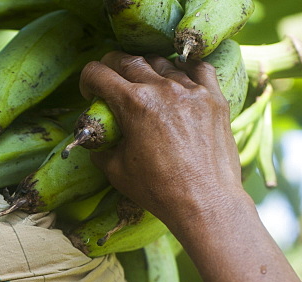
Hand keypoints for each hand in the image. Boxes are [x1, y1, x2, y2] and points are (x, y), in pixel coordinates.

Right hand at [78, 52, 245, 234]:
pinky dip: (185, 68)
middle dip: (112, 67)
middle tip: (110, 81)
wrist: (205, 201)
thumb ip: (103, 148)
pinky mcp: (214, 98)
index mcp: (133, 104)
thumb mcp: (117, 171)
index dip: (87, 80)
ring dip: (146, 68)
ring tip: (144, 83)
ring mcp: (191, 90)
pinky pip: (199, 69)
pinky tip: (180, 77)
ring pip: (162, 62)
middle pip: (128, 60)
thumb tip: (97, 141)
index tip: (90, 92)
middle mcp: (162, 89)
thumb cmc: (159, 190)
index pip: (99, 74)